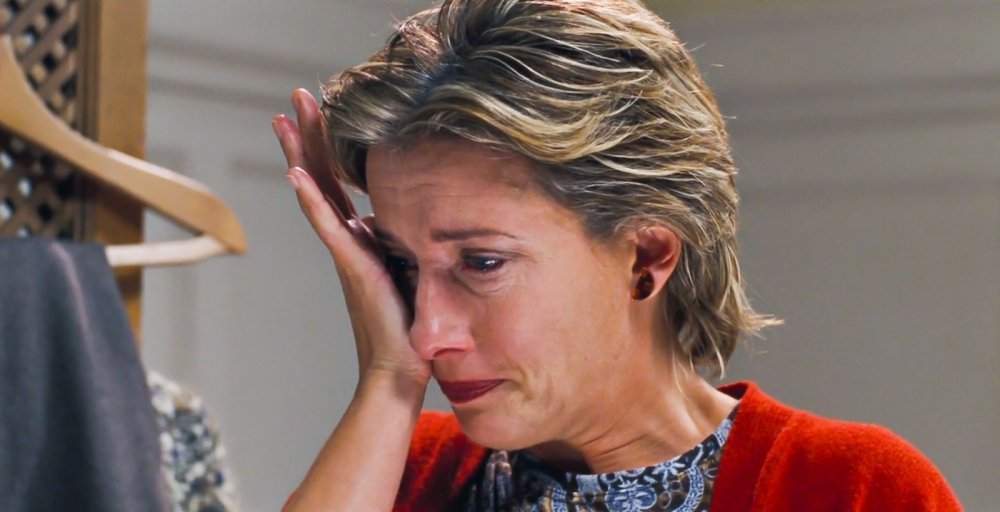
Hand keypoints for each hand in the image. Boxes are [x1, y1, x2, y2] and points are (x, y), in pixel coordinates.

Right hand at [272, 89, 430, 389]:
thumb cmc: (409, 327)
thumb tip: (415, 214)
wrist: (401, 370)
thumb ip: (403, 241)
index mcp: (362, 238)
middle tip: (297, 96)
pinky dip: (312, 201)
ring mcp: (347, 252)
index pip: (340, 182)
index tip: (324, 109)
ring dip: (301, 154)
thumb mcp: (410, 270)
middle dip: (311, 134)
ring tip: (285, 120)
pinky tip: (296, 174)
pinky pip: (328, 228)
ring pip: (318, 194)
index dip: (330, 145)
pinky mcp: (353, 268)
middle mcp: (349, 239)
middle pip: (322, 176)